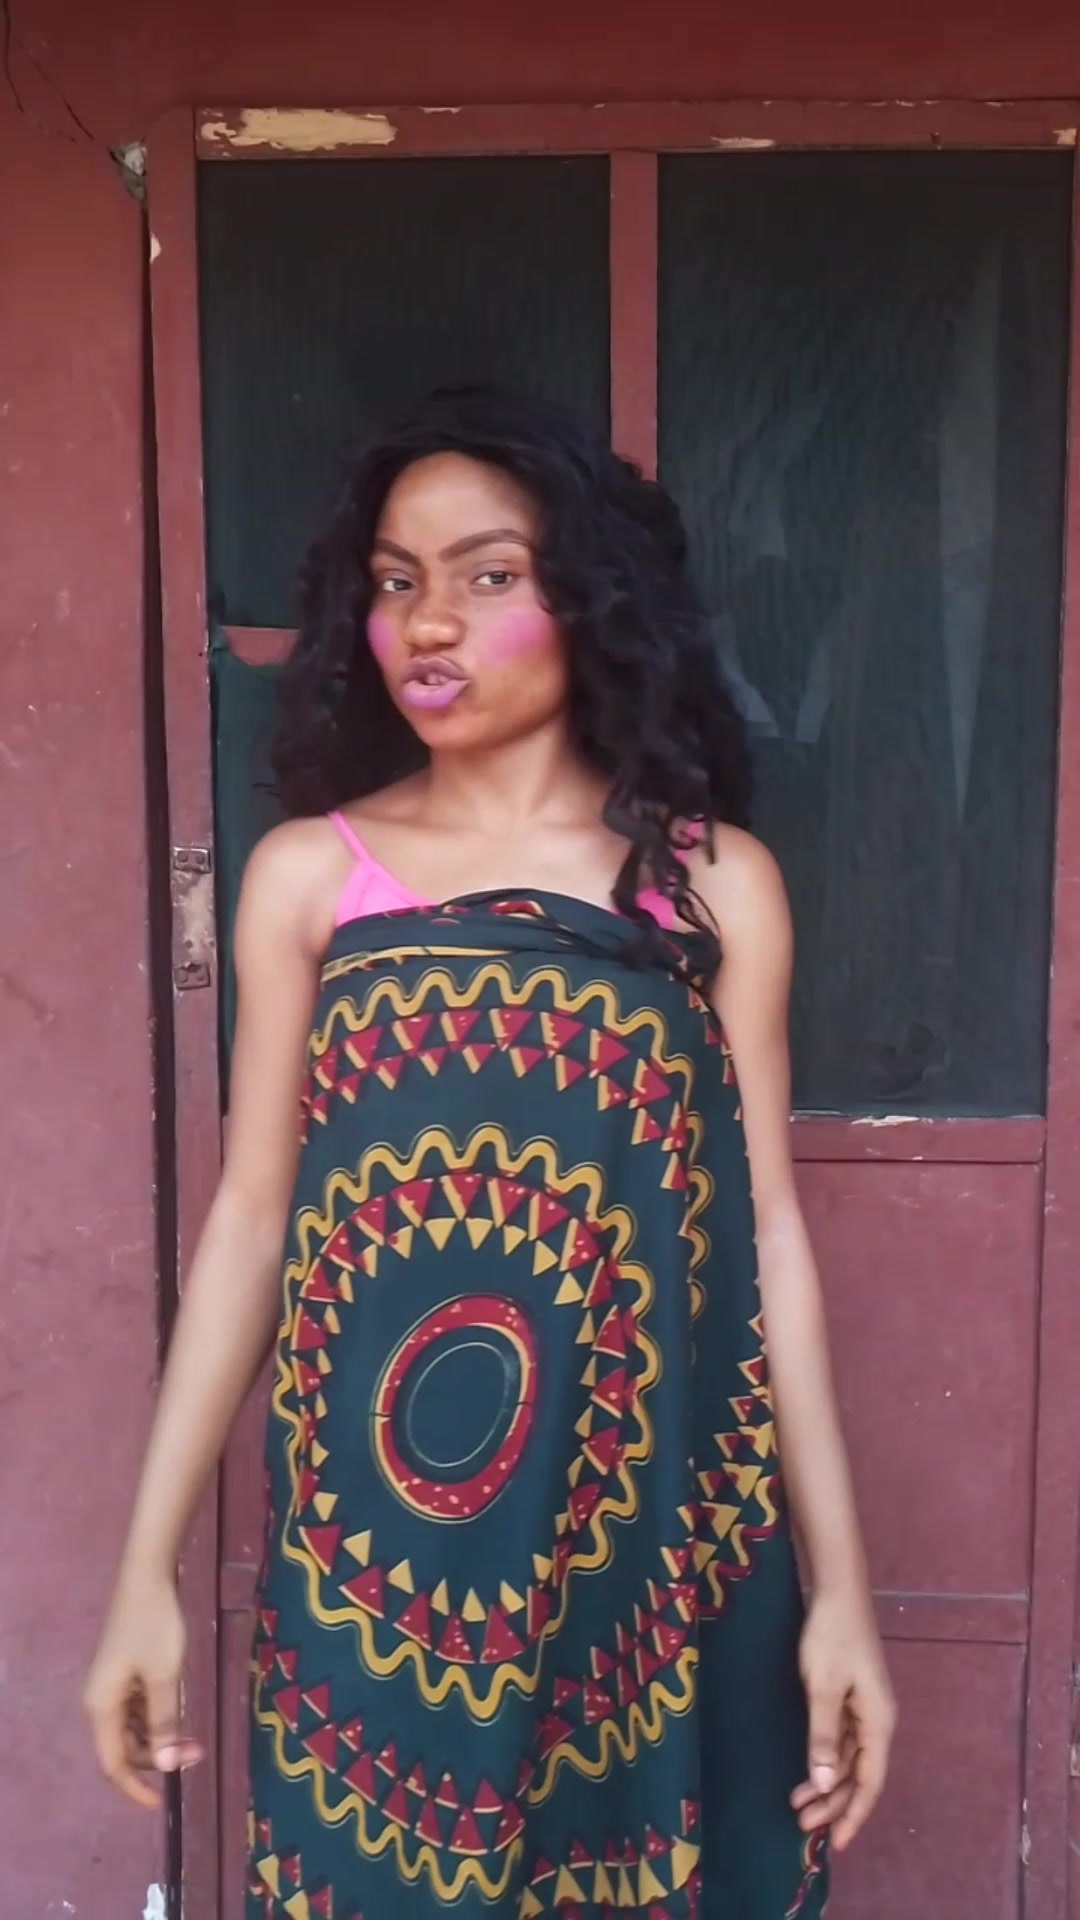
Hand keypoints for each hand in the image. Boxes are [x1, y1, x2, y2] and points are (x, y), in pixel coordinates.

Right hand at [83, 1572, 203, 1807]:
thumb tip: (164, 1766)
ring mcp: (111, 1683)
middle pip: (123, 1747)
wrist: (147, 1574)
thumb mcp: (164, 1677)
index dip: (135, 1787)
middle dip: (156, 1757)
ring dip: (159, 1736)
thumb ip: (163, 1722)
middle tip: (194, 1753)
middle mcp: (99, 1699)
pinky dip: (157, 1714)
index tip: (162, 1802)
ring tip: (191, 1733)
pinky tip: (178, 1706)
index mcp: (102, 1707)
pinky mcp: (123, 1668)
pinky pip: (137, 1705)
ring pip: (133, 1727)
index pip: (113, 1763)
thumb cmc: (154, 1625)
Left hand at [791, 1588, 895, 1850]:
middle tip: (802, 1825)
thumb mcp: (822, 1687)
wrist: (838, 1590)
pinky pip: (843, 1740)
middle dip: (835, 1803)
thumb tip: (826, 1783)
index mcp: (878, 1722)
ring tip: (798, 1804)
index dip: (854, 1814)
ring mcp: (865, 1708)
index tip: (836, 1843)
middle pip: (861, 1774)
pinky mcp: (851, 1696)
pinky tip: (809, 1770)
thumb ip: (824, 1736)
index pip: (870, 1781)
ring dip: (827, 1782)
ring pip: (850, 1758)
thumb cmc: (831, 1637)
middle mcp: (877, 1720)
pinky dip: (826, 1758)